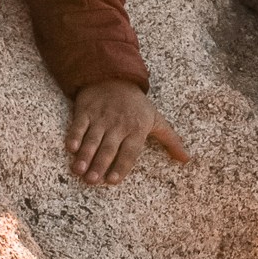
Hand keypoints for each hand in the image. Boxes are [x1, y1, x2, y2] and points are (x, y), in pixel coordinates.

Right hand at [65, 80, 188, 186]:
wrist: (115, 77)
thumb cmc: (137, 105)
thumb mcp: (156, 120)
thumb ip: (171, 141)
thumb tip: (186, 159)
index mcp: (137, 129)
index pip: (129, 152)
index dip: (121, 166)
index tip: (112, 181)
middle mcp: (119, 124)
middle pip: (108, 148)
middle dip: (100, 165)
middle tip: (92, 180)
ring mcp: (101, 117)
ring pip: (92, 139)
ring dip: (85, 155)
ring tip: (79, 170)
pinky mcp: (85, 110)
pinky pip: (79, 125)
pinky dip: (74, 136)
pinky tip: (70, 149)